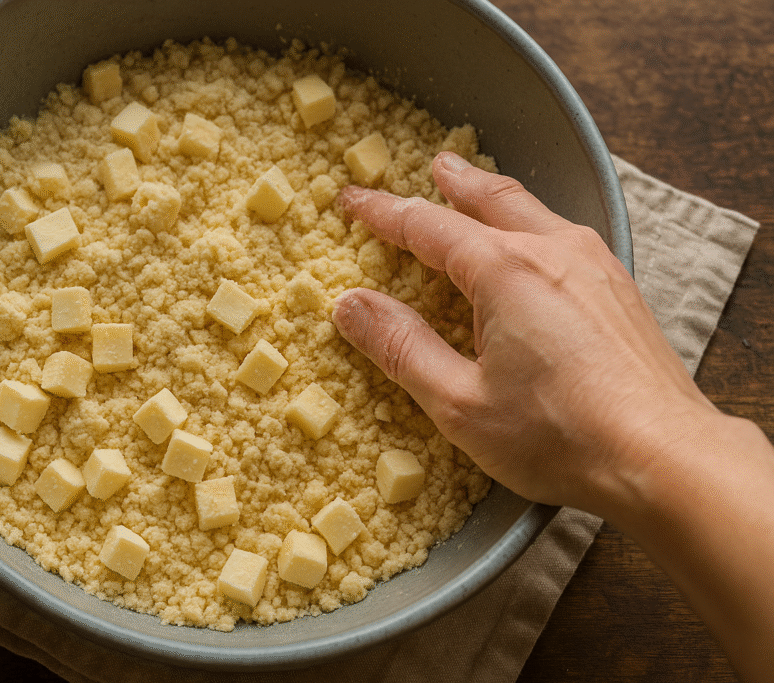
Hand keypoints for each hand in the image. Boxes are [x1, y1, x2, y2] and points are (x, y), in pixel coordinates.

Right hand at [332, 151, 715, 512]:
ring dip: (495, 196)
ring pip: (533, 211)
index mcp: (505, 271)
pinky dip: (532, 223)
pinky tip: (534, 242)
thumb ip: (401, 348)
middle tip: (432, 165)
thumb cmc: (562, 436)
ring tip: (474, 188)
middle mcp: (554, 252)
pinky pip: (564, 236)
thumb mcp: (460, 402)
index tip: (353, 200)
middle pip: (490, 198)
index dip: (383, 212)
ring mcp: (595, 266)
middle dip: (453, 182)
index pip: (427, 226)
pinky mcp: (619, 291)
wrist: (664, 457)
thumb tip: (352, 306)